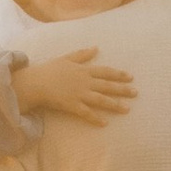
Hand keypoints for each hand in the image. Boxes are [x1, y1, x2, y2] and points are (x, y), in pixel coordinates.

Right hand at [18, 47, 137, 123]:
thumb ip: (82, 54)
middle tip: (136, 93)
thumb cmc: (49, 70)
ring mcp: (79, 94)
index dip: (118, 74)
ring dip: (114, 105)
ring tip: (127, 109)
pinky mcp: (71, 105)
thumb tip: (96, 47)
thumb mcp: (67, 58)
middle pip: (107, 86)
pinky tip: (105, 123)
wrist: (35, 82)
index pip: (105, 72)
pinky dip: (95, 118)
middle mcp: (84, 82)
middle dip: (122, 89)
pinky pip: (86, 113)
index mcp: (84, 70)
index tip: (130, 77)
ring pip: (100, 100)